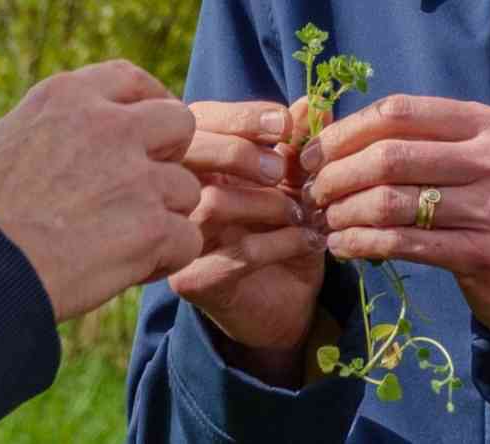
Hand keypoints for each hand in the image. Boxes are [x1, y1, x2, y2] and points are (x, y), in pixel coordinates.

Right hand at [0, 60, 202, 321]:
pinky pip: (188, 238)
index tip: (153, 131)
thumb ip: (64, 129)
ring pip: (187, 190)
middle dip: (172, 156)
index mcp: (68, 98)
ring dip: (165, 216)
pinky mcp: (151, 227)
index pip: (132, 80)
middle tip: (146, 188)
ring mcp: (135, 176)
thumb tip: (95, 136)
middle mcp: (109, 127)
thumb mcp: (11, 141)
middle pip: (180, 124)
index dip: (152, 103)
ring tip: (124, 241)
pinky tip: (133, 268)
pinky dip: (168, 257)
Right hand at [169, 99, 327, 386]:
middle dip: (247, 155)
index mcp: (196, 163)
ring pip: (213, 203)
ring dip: (271, 204)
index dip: (241, 116)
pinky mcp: (193, 280)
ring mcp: (180, 240)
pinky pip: (236, 253)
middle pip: (193, 154)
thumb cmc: (284, 233)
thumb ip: (297, 147)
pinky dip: (281, 243)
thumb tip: (312, 104)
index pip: (199, 121)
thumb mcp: (296, 186)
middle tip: (287, 172)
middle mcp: (177, 197)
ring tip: (306, 214)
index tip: (284, 124)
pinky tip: (309, 242)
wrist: (285, 304)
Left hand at [302, 94, 489, 360]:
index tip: (311, 156)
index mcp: (484, 123)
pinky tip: (341, 247)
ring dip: (343, 213)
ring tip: (325, 221)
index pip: (397, 112)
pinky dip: (361, 244)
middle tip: (313, 194)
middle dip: (336, 176)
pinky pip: (402, 243)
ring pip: (390, 202)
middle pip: (388, 156)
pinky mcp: (482, 251)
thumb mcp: (463, 162)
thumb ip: (411, 143)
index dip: (343, 132)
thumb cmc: (486, 207)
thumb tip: (329, 135)